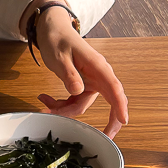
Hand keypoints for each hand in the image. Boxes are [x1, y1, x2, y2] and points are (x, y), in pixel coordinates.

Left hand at [21, 0, 128, 137]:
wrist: (52, 30)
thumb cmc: (58, 39)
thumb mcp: (59, 57)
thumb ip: (69, 74)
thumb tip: (78, 91)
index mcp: (98, 67)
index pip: (114, 88)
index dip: (120, 106)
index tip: (124, 121)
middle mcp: (99, 76)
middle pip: (108, 101)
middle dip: (106, 121)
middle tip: (104, 138)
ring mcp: (91, 82)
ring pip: (82, 105)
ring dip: (63, 110)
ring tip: (43, 103)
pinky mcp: (82, 86)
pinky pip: (73, 101)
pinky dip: (59, 105)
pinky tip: (44, 99)